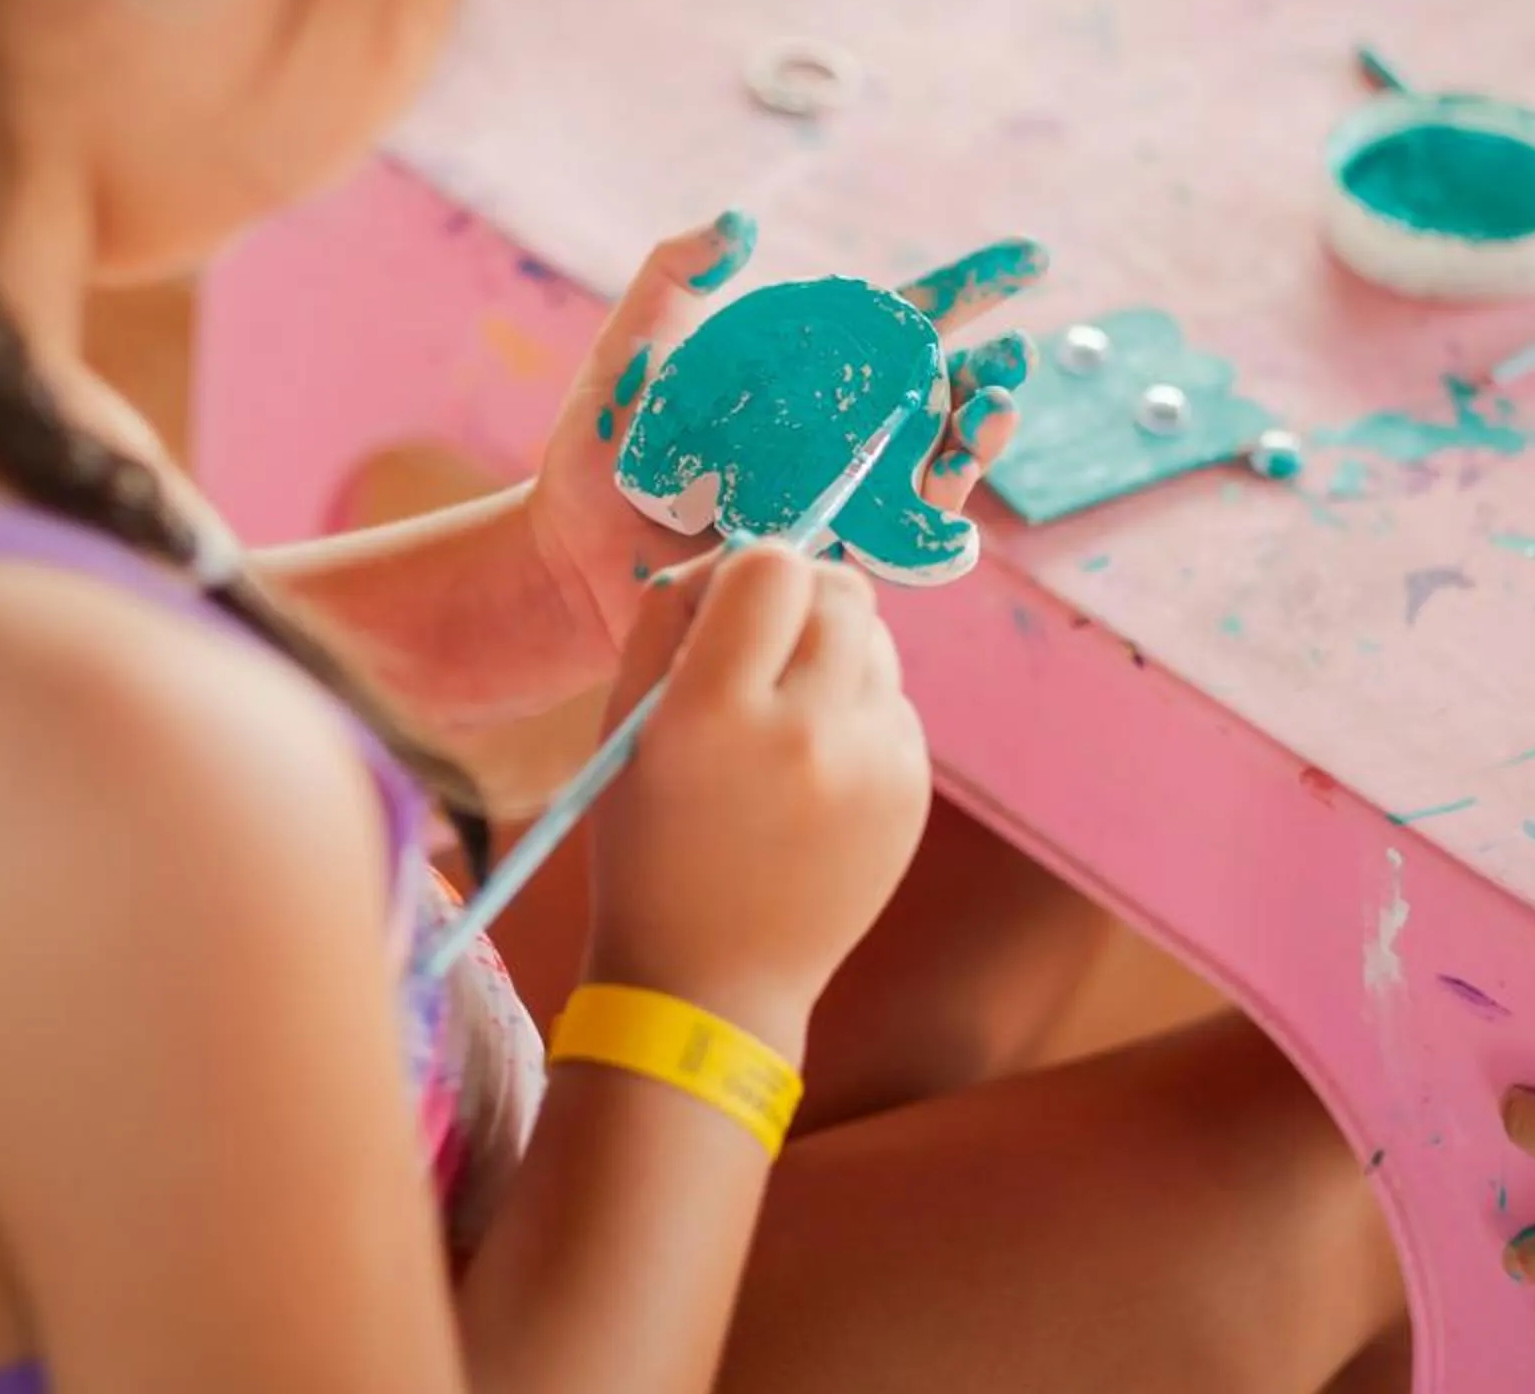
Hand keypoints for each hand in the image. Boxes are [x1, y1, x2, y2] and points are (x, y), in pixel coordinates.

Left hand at [528, 213, 1043, 649]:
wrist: (571, 553)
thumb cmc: (604, 453)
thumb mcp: (632, 350)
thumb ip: (674, 275)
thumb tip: (741, 221)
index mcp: (813, 376)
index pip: (906, 324)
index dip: (970, 290)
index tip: (1030, 259)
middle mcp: (844, 437)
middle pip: (943, 399)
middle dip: (991, 377)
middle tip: (1012, 359)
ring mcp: (842, 500)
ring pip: (938, 469)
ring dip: (975, 441)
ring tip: (991, 411)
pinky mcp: (826, 560)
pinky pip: (898, 543)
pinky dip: (934, 517)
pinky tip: (947, 485)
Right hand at [580, 542, 930, 1051]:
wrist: (712, 981)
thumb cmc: (649, 844)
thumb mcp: (623, 726)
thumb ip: (669, 621)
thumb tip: (739, 553)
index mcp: (713, 711)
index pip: (771, 566)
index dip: (749, 571)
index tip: (731, 606)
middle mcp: (805, 733)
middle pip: (841, 591)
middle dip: (803, 601)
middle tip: (766, 648)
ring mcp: (872, 766)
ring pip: (876, 643)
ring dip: (835, 656)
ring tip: (788, 719)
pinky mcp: (911, 793)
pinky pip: (894, 704)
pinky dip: (859, 714)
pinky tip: (815, 772)